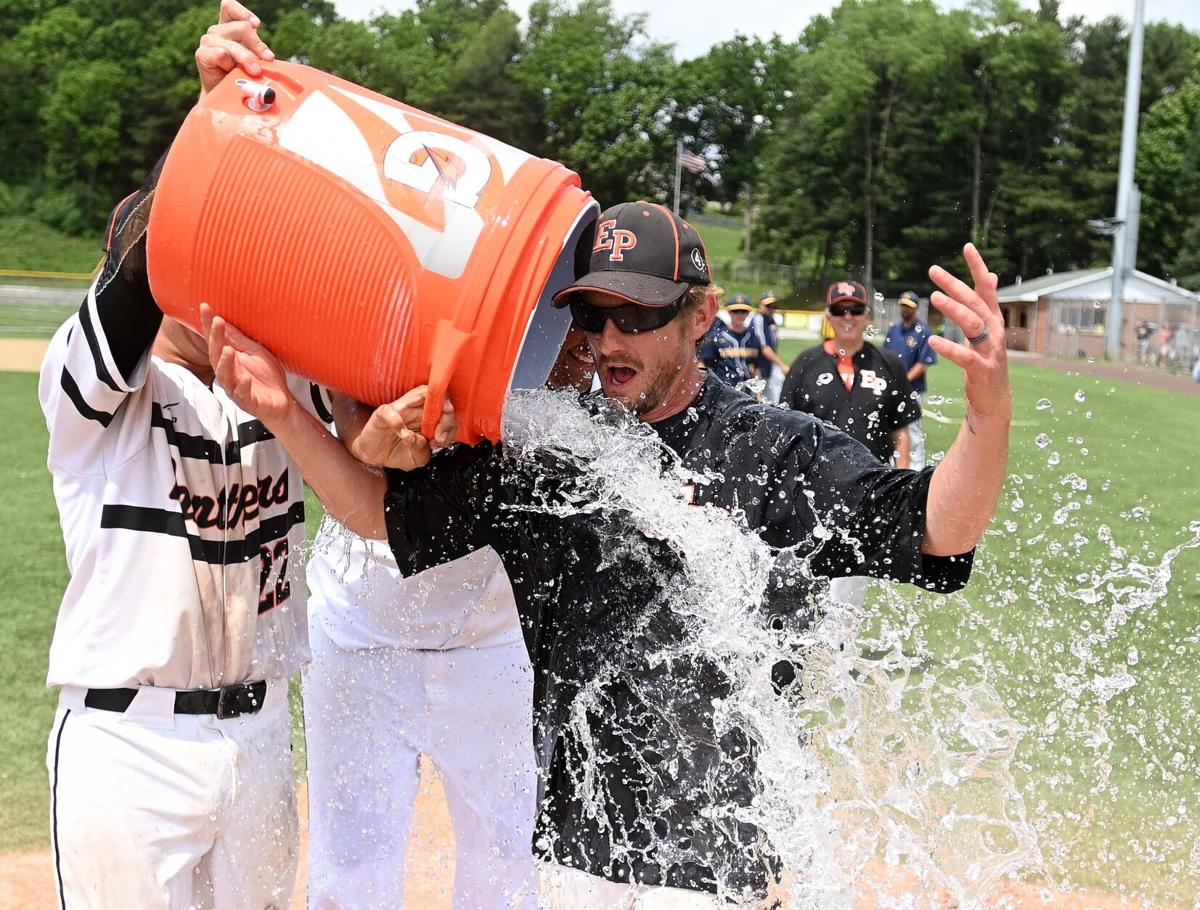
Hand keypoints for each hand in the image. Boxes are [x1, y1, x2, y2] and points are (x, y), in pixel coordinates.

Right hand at [196, 0, 273, 98]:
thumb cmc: (241, 77)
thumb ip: (258, 51)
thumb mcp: (253, 60)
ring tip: (254, 71)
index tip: (256, 25)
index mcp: (228, 26)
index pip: (229, 7)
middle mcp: (217, 31)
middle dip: (258, 45)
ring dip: (247, 58)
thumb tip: (269, 56)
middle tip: (268, 59)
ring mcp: (208, 42)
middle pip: (241, 27)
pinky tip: (231, 72)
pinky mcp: (202, 55)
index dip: (243, 13)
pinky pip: (220, 54)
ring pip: (233, 44)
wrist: (226, 96)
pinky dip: (230, 64)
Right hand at [201, 303, 293, 425]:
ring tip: (228, 350)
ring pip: (225, 376)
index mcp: (229, 360)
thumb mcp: (253, 352)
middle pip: (217, 355)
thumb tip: (223, 320)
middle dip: (216, 339)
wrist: (281, 401)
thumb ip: (238, 339)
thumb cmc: (266, 377)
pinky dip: (243, 387)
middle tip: (218, 322)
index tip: (205, 307)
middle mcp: (228, 373)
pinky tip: (245, 379)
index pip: (215, 340)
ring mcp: (236, 388)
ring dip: (226, 363)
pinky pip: (242, 395)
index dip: (208, 325)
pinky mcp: (248, 401)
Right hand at [348, 387, 457, 470]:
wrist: (375, 457)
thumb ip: (424, 450)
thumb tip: (423, 440)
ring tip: (426, 432)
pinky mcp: (382, 414)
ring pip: (420, 394)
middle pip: (439, 398)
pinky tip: (402, 435)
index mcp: (429, 417)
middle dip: (447, 416)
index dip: (450, 424)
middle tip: (439, 437)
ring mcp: (401, 408)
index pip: (448, 409)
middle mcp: (417, 409)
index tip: (442, 441)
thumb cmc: (398, 453)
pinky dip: (397, 421)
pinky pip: (390, 411)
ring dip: (428, 411)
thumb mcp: (418, 458)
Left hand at [927, 243, 1011, 423]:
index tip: (967, 246)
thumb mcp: (987, 331)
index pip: (986, 288)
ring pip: (972, 324)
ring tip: (934, 297)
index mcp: (993, 320)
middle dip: (955, 284)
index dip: (977, 267)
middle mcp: (995, 331)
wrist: (995, 399)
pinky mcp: (982, 370)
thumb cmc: (986, 361)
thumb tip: (991, 276)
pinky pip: (964, 356)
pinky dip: (949, 348)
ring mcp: (990, 350)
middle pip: (975, 302)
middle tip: (933, 270)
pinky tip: (932, 341)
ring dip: (954, 309)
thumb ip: (984, 305)